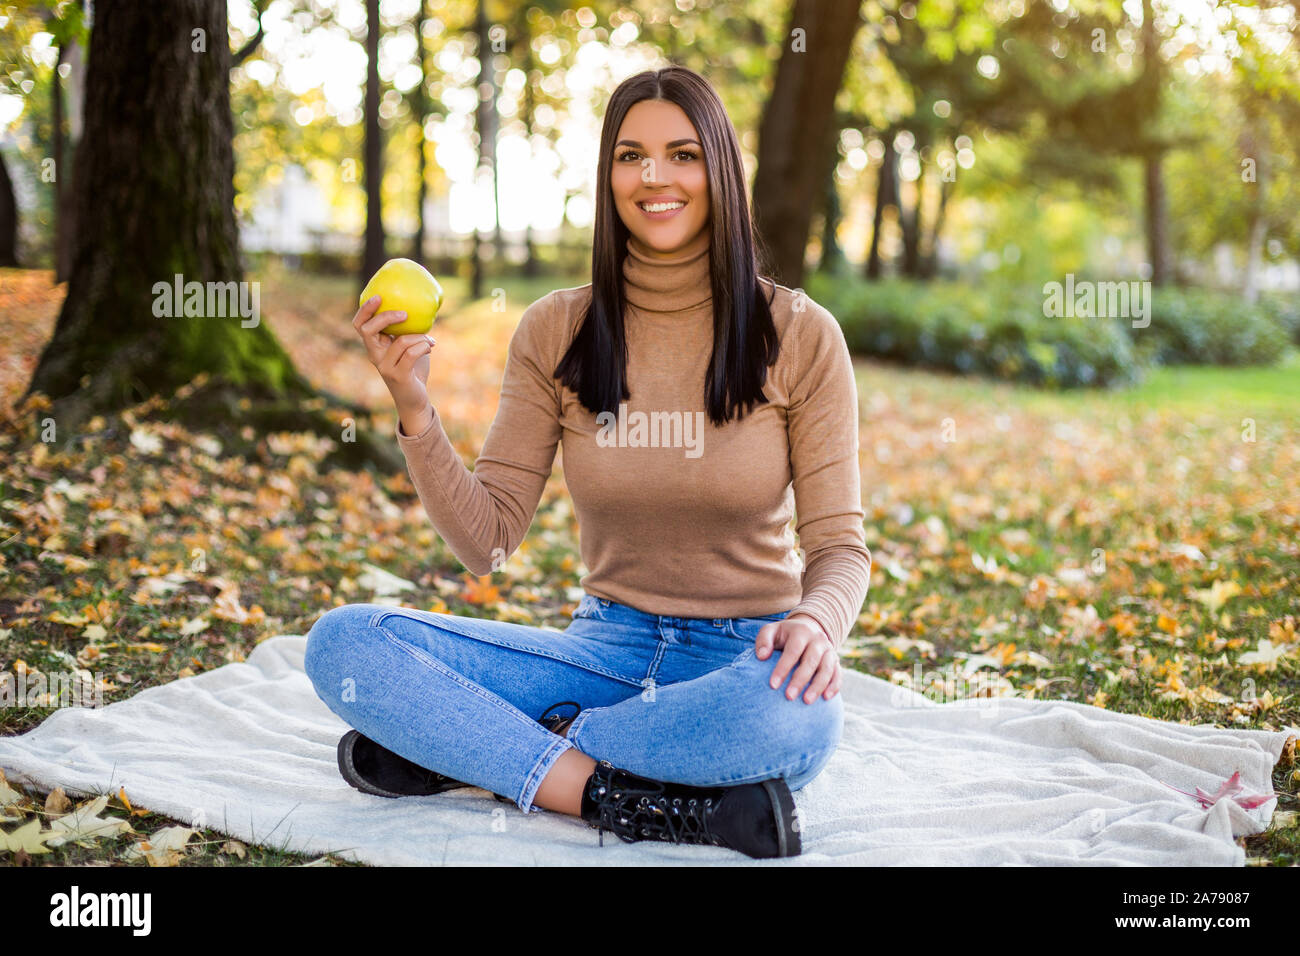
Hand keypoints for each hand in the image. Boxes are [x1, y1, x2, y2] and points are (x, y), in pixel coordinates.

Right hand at [353, 294, 434, 419]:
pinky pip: (411, 353)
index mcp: (375, 347)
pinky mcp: (398, 376)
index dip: (365, 310)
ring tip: (430, 340)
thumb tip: (422, 306)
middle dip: (385, 317)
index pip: (360, 325)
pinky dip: (423, 347)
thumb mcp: (409, 347)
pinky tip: (430, 347)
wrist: (416, 400)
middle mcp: (375, 356)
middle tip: (405, 313)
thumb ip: (408, 331)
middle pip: (368, 330)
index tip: (379, 296)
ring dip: (419, 337)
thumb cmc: (413, 370)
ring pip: (400, 341)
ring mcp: (384, 367)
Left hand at [755, 615, 839, 703]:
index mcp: (801, 632)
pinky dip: (834, 686)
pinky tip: (826, 698)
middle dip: (800, 680)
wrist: (807, 629)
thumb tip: (761, 656)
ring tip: (806, 701)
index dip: (783, 668)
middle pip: (811, 661)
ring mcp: (829, 650)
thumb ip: (763, 641)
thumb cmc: (783, 635)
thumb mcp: (770, 631)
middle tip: (789, 697)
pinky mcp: (836, 661)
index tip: (773, 685)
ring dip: (818, 686)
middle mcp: (818, 640)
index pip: (793, 651)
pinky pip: (838, 674)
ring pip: (827, 668)